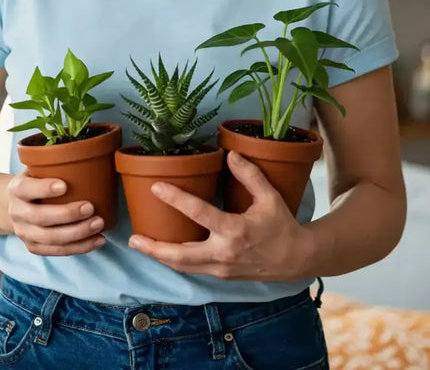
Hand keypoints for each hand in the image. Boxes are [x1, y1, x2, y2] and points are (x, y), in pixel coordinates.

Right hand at [8, 171, 105, 255]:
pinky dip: (80, 247)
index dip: (43, 188)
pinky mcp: (34, 246)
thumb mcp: (37, 169)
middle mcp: (17, 212)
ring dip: (77, 233)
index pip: (26, 189)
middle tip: (90, 207)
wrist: (16, 204)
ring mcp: (24, 232)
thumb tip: (88, 157)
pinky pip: (58, 251)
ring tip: (99, 224)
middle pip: (40, 217)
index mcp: (17, 188)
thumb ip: (54, 166)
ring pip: (50, 238)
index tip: (64, 185)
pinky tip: (98, 240)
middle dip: (67, 214)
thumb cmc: (36, 182)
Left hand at [127, 151, 313, 280]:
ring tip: (139, 244)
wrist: (296, 260)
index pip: (199, 213)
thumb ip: (250, 175)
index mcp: (235, 231)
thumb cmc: (282, 226)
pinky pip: (193, 268)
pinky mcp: (221, 275)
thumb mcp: (270, 197)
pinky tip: (162, 250)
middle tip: (133, 239)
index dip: (176, 199)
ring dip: (160, 257)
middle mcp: (224, 253)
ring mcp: (221, 268)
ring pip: (184, 267)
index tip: (156, 187)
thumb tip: (230, 155)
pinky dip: (175, 260)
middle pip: (181, 256)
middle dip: (155, 248)